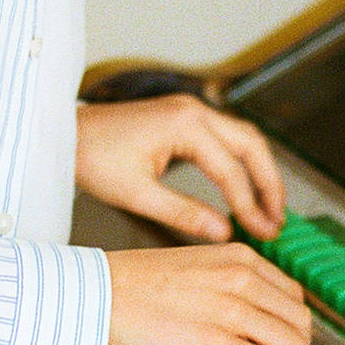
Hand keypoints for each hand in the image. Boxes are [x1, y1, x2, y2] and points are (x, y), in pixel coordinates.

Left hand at [75, 94, 286, 243]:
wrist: (66, 134)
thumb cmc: (92, 158)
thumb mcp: (136, 194)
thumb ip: (184, 214)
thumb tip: (224, 233)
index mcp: (184, 125)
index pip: (231, 170)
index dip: (251, 205)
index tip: (264, 232)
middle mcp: (194, 111)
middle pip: (252, 145)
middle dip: (270, 184)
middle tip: (278, 220)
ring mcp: (191, 111)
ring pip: (244, 139)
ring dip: (260, 172)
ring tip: (268, 209)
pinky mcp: (184, 118)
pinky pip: (226, 138)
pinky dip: (242, 164)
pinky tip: (244, 190)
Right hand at [106, 243, 310, 344]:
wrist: (97, 298)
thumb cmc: (133, 287)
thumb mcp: (194, 267)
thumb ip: (229, 284)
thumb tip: (250, 317)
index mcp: (238, 258)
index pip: (292, 294)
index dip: (296, 325)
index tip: (289, 342)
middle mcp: (241, 280)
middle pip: (299, 321)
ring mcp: (231, 312)